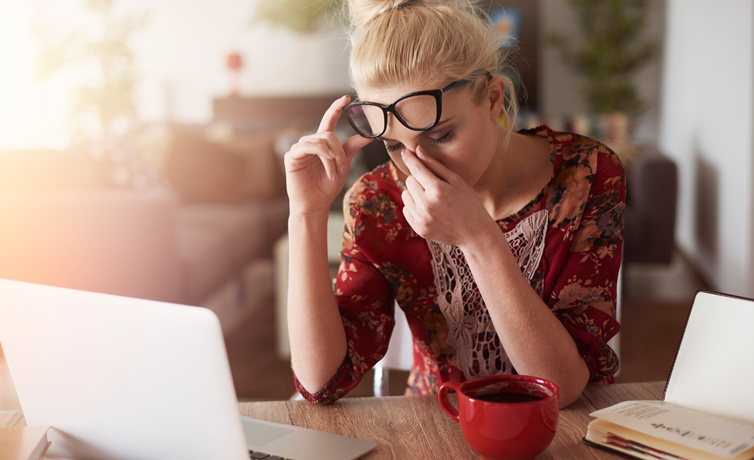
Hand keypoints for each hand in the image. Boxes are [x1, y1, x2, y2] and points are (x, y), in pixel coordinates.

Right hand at [284, 95, 372, 215]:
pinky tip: (327, 170)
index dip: (336, 108)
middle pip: (329, 134)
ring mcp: (299, 148)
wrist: (315, 205)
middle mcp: (309, 143)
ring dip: (333, 157)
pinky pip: (310, 147)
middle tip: (342, 168)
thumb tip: (366, 136)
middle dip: (340, 152)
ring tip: (334, 172)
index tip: (346, 98)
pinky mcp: (292, 156)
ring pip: (321, 140)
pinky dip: (324, 158)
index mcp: (322, 144)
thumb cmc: (326, 187)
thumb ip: (351, 149)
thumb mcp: (343, 166)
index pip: (329, 121)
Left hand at [401, 147, 494, 246]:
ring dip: (415, 193)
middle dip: (419, 179)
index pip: (416, 168)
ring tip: (431, 198)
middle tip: (434, 185)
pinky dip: (414, 206)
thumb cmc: (469, 203)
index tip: (405, 151)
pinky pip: (406, 209)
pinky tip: (429, 209)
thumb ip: (435, 165)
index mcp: (438, 189)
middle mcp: (426, 204)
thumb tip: (417, 150)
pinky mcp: (419, 228)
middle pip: (409, 181)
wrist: (475, 233)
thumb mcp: (456, 181)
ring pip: (405, 195)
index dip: (410, 158)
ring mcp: (421, 218)